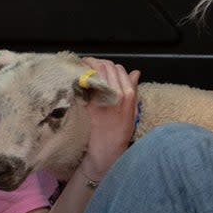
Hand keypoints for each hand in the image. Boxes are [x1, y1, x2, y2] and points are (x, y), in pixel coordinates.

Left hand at [79, 57, 139, 180]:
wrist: (107, 149)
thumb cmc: (119, 132)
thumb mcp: (132, 110)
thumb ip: (133, 89)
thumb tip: (135, 73)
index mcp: (129, 94)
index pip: (119, 69)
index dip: (108, 65)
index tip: (100, 66)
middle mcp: (118, 93)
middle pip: (107, 66)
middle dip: (97, 62)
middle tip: (88, 63)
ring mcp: (103, 98)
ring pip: (96, 71)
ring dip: (89, 66)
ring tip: (82, 67)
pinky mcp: (90, 104)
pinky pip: (85, 83)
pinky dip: (81, 78)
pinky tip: (77, 77)